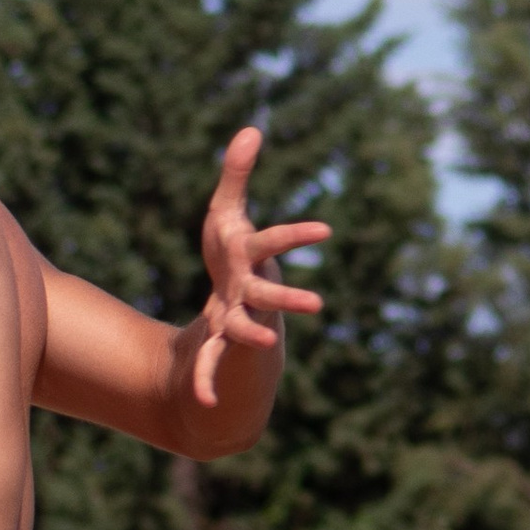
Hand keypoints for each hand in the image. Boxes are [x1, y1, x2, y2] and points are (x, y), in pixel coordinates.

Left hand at [190, 125, 328, 399]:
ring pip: (244, 330)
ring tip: (261, 344)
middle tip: (318, 306)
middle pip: (269, 295)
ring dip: (253, 337)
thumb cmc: (229, 253)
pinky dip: (207, 380)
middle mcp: (250, 292)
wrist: (229, 305)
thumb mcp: (224, 211)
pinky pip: (210, 363)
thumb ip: (237, 174)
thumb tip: (251, 128)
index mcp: (251, 257)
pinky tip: (203, 402)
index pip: (275, 242)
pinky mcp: (217, 341)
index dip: (298, 235)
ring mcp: (236, 319)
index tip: (326, 230)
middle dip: (289, 299)